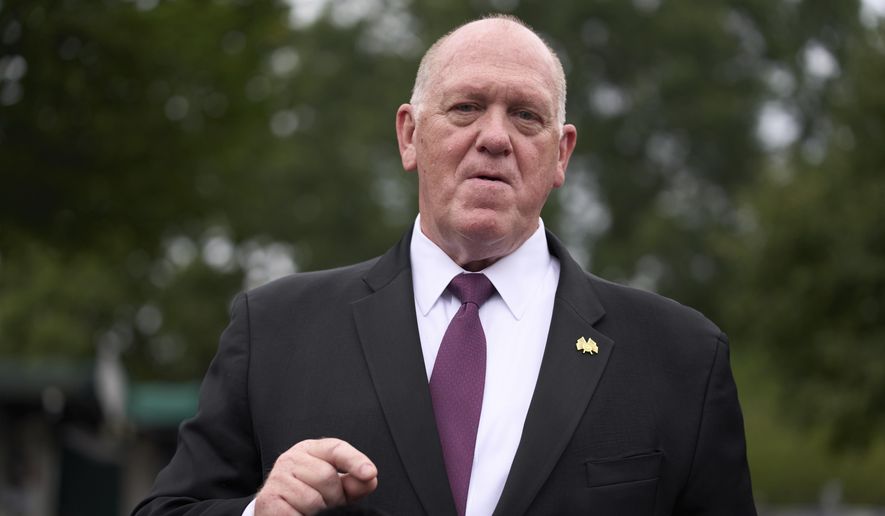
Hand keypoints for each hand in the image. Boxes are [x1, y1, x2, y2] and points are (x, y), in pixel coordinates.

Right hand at [254, 438, 378, 515]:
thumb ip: (354, 482)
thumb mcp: (334, 486)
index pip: (336, 449)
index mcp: (310, 449)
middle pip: (326, 476)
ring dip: (318, 512)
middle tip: (327, 504)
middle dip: (334, 496)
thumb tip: (369, 478)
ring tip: (311, 511)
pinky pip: (296, 514)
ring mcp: (277, 478)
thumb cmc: (309, 495)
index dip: (354, 461)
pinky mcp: (268, 500)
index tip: (370, 473)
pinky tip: (300, 515)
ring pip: (312, 498)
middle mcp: (291, 458)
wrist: (275, 509)